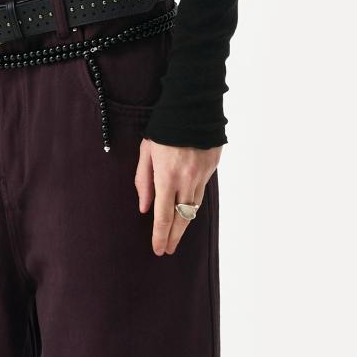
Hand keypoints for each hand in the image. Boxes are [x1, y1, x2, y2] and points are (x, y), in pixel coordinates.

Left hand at [137, 138, 219, 255]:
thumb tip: (144, 208)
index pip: (163, 216)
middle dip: (174, 237)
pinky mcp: (213, 167)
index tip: (159, 249)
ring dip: (185, 223)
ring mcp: (202, 175)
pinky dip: (193, 201)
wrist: (192, 106)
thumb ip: (143, 181)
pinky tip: (187, 208)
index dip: (161, 236)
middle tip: (168, 250)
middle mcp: (186, 180)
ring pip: (194, 207)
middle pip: (181, 218)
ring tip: (177, 234)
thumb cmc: (163, 128)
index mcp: (166, 177)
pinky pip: (202, 190)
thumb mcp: (146, 152)